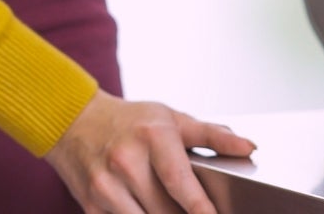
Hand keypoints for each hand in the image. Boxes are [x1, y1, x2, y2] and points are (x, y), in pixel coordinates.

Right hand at [45, 90, 256, 213]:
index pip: (179, 180)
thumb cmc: (130, 121)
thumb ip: (213, 135)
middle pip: (164, 210)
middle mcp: (126, 162)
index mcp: (153, 137)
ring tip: (173, 210)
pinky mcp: (89, 205)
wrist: (73, 122)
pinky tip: (147, 211)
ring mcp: (104, 187)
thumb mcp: (173, 118)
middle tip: (200, 212)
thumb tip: (249, 148)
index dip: (199, 206)